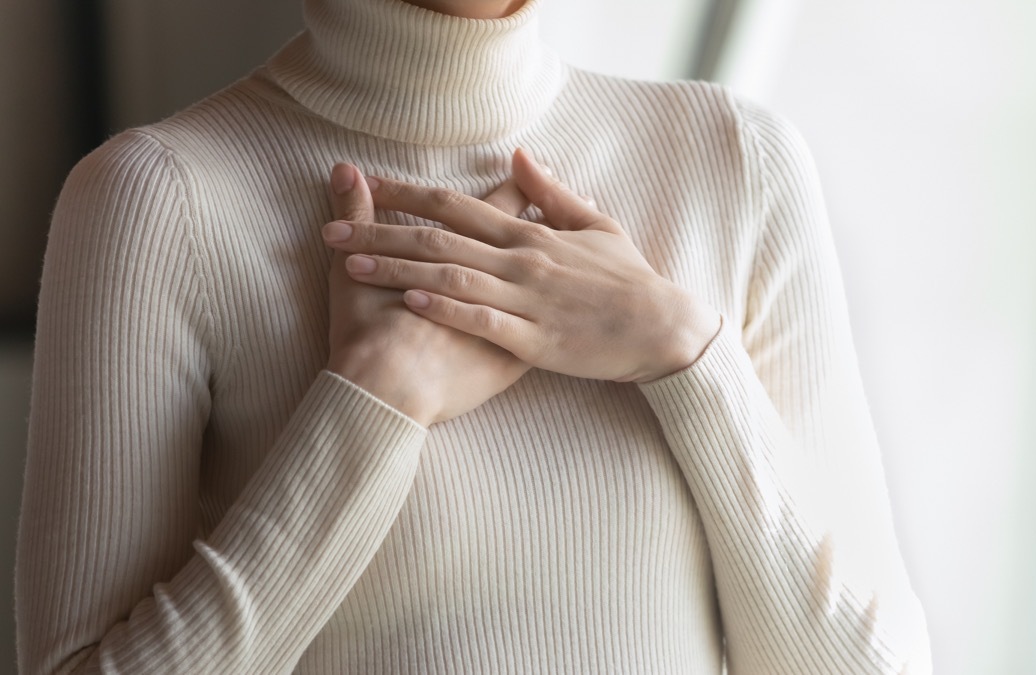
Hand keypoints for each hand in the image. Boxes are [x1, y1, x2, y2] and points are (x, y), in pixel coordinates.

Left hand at [323, 149, 720, 382]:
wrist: (663, 327)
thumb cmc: (629, 280)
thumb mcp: (596, 226)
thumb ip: (552, 194)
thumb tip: (521, 156)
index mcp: (530, 235)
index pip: (456, 206)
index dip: (407, 194)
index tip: (366, 184)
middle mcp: (521, 261)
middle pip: (439, 238)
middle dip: (380, 231)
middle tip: (330, 228)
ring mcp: (527, 299)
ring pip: (451, 277)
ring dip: (398, 268)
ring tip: (349, 263)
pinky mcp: (535, 339)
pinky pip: (483, 321)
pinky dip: (446, 309)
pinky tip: (411, 302)